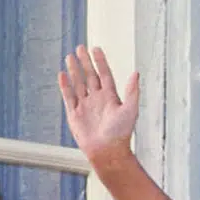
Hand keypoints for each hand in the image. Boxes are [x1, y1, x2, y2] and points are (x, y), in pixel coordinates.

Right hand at [58, 45, 139, 167]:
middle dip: (85, 62)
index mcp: (111, 97)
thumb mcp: (130, 109)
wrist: (107, 151)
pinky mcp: (74, 114)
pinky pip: (68, 96)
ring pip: (78, 84)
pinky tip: (62, 74)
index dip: (100, 62)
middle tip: (80, 47)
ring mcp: (85, 106)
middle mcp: (98, 99)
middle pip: (90, 76)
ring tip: (70, 56)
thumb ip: (132, 91)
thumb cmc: (121, 133)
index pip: (104, 74)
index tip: (95, 48)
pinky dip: (65, 86)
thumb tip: (136, 73)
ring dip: (74, 70)